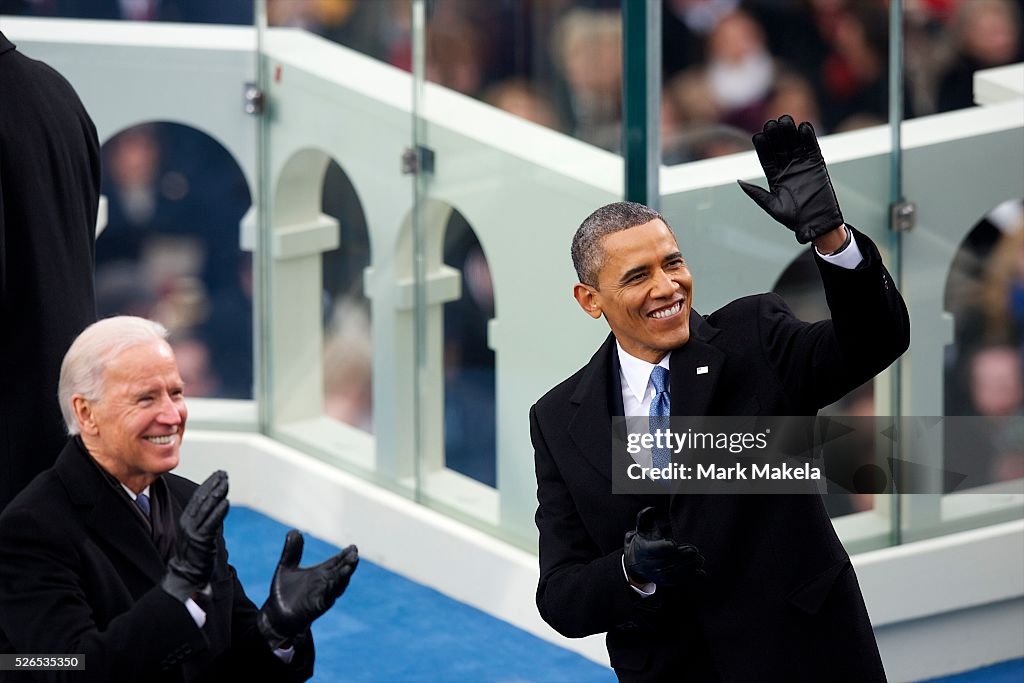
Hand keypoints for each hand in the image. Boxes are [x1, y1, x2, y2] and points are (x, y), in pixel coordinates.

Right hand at [161, 470, 228, 601]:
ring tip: (225, 482)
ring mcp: (194, 531)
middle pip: (202, 499)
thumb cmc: (194, 554)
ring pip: (206, 508)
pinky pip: (211, 523)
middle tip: (223, 473)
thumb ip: (205, 518)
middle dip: (213, 484)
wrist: (185, 575)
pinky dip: (219, 512)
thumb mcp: (198, 532)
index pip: (198, 498)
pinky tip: (226, 502)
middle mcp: (188, 522)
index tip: (217, 474)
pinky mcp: (201, 540)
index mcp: (187, 519)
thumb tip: (218, 505)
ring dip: (217, 493)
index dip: (208, 485)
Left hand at [257, 530, 358, 647]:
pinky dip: (331, 591)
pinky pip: (326, 598)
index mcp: (320, 573)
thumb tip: (294, 531)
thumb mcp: (286, 567)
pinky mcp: (316, 607)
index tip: (353, 547)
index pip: (336, 562)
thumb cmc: (283, 593)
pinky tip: (334, 583)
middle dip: (348, 563)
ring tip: (350, 566)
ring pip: (337, 585)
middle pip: (340, 572)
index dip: (345, 555)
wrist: (276, 617)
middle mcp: (324, 583)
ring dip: (343, 576)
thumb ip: (292, 551)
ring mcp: (322, 595)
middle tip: (355, 554)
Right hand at [623, 507, 703, 586]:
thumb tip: (652, 509)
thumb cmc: (643, 541)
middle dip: (682, 557)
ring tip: (699, 559)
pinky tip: (700, 571)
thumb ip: (644, 517)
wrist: (637, 563)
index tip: (673, 544)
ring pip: (675, 573)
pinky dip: (691, 577)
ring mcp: (658, 575)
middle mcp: (650, 565)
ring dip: (689, 567)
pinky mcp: (666, 582)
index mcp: (644, 550)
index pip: (654, 550)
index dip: (663, 547)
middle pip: (667, 562)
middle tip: (694, 551)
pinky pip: (679, 581)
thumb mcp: (641, 528)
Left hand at [737, 114, 843, 243]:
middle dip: (775, 135)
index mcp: (774, 176)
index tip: (759, 136)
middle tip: (771, 124)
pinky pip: (812, 147)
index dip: (763, 146)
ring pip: (794, 143)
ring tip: (785, 120)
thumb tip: (740, 181)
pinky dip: (808, 137)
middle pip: (779, 146)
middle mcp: (786, 167)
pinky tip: (803, 127)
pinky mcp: (817, 164)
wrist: (817, 223)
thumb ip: (757, 193)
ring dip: (790, 132)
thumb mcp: (772, 206)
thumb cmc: (793, 219)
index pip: (766, 157)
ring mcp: (802, 164)